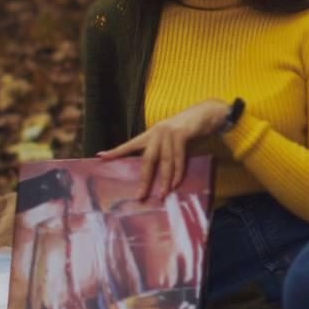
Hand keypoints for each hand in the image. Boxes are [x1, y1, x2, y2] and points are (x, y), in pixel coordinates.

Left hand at [96, 99, 228, 199]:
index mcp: (152, 133)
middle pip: (147, 159)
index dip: (116, 151)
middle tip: (140, 195)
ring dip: (164, 180)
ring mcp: (169, 133)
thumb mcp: (174, 139)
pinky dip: (178, 172)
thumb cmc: (191, 129)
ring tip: (162, 194)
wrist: (208, 113)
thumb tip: (162, 173)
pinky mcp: (181, 134)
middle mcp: (157, 132)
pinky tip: (175, 183)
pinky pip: (178, 158)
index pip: (131, 144)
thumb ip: (166, 152)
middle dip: (144, 179)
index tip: (100, 157)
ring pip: (164, 162)